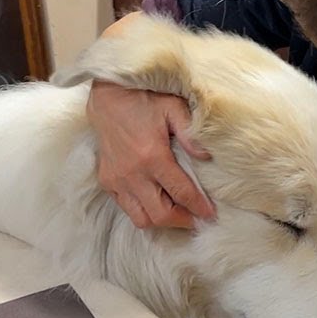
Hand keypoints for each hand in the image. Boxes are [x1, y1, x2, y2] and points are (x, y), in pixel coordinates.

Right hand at [85, 80, 215, 229]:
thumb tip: (207, 156)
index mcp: (152, 156)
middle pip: (160, 214)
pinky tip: (154, 200)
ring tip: (176, 212)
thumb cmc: (144, 100)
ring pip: (140, 218)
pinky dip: (142, 210)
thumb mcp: (173, 108)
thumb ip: (191, 134)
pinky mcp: (106, 180)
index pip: (181, 192)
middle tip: (196, 217)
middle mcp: (133, 173)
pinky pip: (125, 208)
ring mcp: (117, 180)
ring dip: (160, 219)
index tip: (210, 215)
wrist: (108, 96)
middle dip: (181, 220)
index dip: (198, 207)